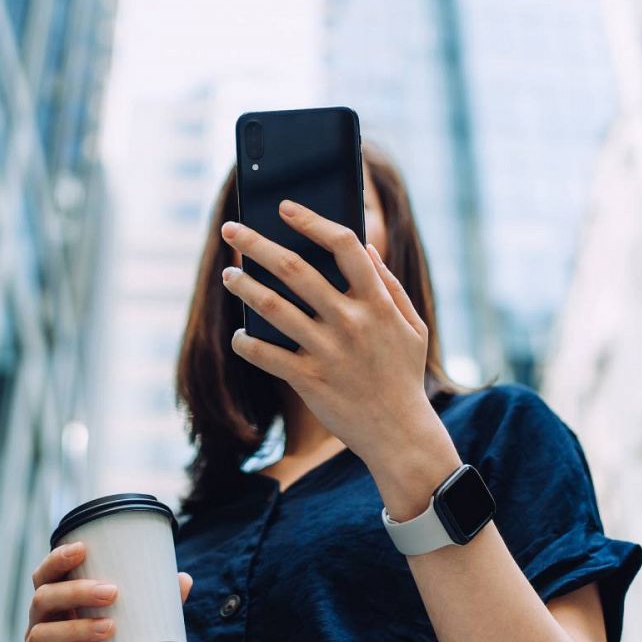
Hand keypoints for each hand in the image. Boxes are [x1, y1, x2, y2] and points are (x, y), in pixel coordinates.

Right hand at [24, 542, 193, 641]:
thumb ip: (156, 614)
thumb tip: (183, 579)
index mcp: (58, 615)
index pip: (45, 579)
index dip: (57, 560)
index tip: (83, 548)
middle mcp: (39, 635)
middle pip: (41, 601)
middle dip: (75, 591)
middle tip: (112, 591)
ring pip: (40, 636)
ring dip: (76, 627)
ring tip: (110, 627)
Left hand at [219, 201, 460, 515]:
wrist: (400, 434)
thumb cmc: (403, 375)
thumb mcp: (412, 327)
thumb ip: (390, 286)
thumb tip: (366, 247)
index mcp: (377, 302)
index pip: (344, 244)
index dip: (312, 221)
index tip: (285, 207)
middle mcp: (350, 321)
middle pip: (294, 269)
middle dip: (256, 244)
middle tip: (231, 229)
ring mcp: (328, 351)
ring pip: (272, 307)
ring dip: (243, 285)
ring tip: (229, 274)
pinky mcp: (309, 380)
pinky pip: (265, 354)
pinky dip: (246, 343)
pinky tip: (240, 335)